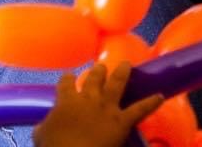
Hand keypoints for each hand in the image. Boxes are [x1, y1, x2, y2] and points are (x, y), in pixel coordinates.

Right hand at [33, 62, 163, 146]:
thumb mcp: (40, 136)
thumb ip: (44, 126)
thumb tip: (43, 125)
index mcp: (67, 100)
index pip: (67, 81)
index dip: (69, 79)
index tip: (70, 78)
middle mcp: (89, 97)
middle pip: (94, 77)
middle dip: (98, 71)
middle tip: (100, 67)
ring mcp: (107, 107)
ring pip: (117, 83)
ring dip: (122, 72)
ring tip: (126, 65)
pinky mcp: (122, 121)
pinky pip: (140, 109)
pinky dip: (151, 103)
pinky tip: (160, 97)